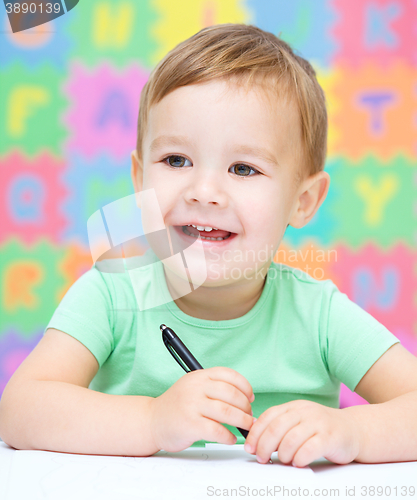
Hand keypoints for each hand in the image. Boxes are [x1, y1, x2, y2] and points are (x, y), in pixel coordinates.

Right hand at [149, 367, 254, 452]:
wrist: (152, 421)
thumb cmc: (178, 405)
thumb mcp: (193, 387)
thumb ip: (213, 386)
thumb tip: (244, 395)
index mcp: (199, 376)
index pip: (229, 375)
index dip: (245, 386)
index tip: (250, 397)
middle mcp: (195, 387)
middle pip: (231, 394)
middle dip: (246, 407)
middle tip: (249, 416)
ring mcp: (192, 406)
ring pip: (227, 412)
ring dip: (242, 421)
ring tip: (246, 427)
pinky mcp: (190, 425)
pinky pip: (217, 431)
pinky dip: (229, 436)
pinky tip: (230, 438)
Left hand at [244, 400, 361, 466]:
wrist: (354, 430)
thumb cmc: (322, 429)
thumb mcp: (299, 422)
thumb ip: (280, 428)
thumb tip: (256, 441)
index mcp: (294, 407)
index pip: (268, 416)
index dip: (255, 433)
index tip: (250, 447)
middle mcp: (305, 412)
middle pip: (276, 428)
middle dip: (264, 446)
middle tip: (262, 458)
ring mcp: (318, 423)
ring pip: (291, 439)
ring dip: (282, 454)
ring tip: (283, 461)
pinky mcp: (330, 437)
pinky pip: (310, 448)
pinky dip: (300, 458)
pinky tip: (298, 462)